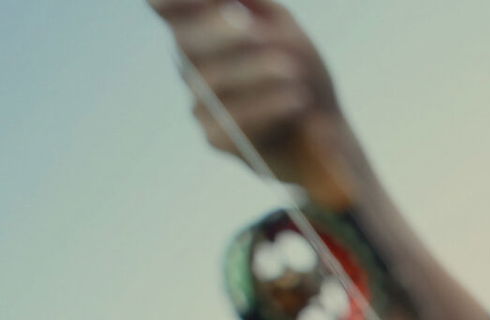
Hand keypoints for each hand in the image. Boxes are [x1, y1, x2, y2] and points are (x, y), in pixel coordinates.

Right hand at [149, 0, 347, 193]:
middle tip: (253, 31)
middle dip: (217, 32)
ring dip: (254, 72)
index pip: (166, 7)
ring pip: (211, 81)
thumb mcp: (283, 27)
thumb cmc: (298, 70)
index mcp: (201, 29)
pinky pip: (232, 120)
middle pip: (185, 41)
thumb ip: (255, 4)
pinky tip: (296, 101)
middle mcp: (193, 64)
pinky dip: (267, 107)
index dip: (171, 1)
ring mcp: (200, 101)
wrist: (323, 134)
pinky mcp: (215, 136)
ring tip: (293, 72)